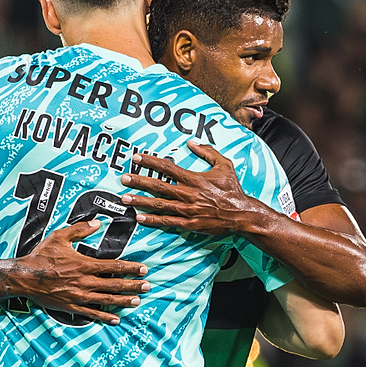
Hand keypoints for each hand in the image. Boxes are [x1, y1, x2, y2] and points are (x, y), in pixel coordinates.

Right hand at [6, 217, 146, 324]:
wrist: (24, 277)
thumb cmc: (41, 256)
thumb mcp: (60, 237)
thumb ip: (80, 229)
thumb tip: (97, 222)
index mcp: (84, 264)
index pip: (114, 267)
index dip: (131, 268)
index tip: (143, 269)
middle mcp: (85, 281)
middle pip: (115, 285)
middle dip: (134, 285)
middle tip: (148, 286)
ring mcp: (79, 296)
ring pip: (107, 300)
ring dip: (124, 301)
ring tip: (137, 301)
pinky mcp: (72, 306)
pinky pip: (92, 313)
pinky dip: (105, 316)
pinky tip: (116, 318)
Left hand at [124, 145, 258, 233]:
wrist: (242, 214)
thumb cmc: (233, 189)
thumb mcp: (224, 165)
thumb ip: (207, 152)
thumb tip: (191, 142)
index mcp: (194, 179)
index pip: (167, 167)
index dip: (150, 161)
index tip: (136, 157)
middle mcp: (188, 194)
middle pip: (158, 186)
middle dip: (139, 182)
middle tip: (124, 179)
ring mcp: (187, 210)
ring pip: (159, 204)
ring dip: (140, 201)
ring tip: (125, 198)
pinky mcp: (190, 224)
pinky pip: (168, 222)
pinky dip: (153, 220)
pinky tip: (140, 218)